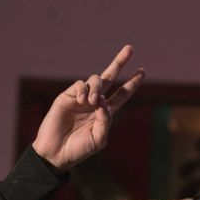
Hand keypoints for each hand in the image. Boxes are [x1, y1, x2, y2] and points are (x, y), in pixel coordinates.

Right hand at [32, 45, 144, 171]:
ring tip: (91, 102)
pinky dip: (83, 90)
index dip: (132, 83)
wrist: (56, 152)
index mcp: (106, 112)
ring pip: (95, 80)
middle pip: (109, 77)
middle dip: (120, 62)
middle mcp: (95, 102)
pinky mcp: (67, 96)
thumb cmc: (79, 149)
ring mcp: (81, 98)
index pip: (122, 94)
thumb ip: (105, 120)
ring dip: (97, 88)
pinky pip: (79, 85)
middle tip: (130, 48)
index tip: (143, 71)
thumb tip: (102, 100)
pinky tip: (82, 101)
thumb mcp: (99, 138)